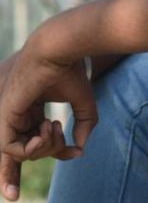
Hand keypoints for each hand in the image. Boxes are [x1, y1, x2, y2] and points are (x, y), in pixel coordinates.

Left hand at [0, 46, 97, 165]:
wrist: (59, 50)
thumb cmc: (71, 70)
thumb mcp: (82, 102)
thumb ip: (84, 124)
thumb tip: (80, 147)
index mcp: (31, 107)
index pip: (38, 139)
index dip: (58, 151)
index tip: (76, 151)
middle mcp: (18, 112)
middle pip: (28, 148)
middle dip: (50, 150)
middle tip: (62, 133)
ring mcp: (9, 113)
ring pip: (19, 150)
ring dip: (43, 148)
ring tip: (53, 125)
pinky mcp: (5, 113)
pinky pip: (8, 146)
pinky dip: (28, 149)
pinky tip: (44, 133)